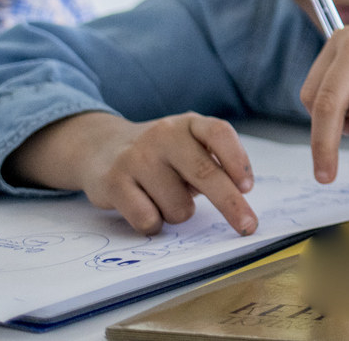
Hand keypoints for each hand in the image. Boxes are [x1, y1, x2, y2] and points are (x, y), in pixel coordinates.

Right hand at [9, 111, 256, 236]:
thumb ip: (212, 162)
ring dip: (179, 213)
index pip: (219, 133)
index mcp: (189, 123)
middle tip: (247, 225)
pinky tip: (145, 207)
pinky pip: (148, 219)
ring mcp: (137, 157)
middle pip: (204, 173)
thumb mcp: (188, 145)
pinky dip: (154, 224)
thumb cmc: (160, 154)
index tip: (248, 188)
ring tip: (164, 198)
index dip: (237, 160)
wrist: (101, 147)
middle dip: (230, 204)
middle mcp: (164, 135)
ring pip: (178, 206)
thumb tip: (237, 194)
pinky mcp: (114, 182)